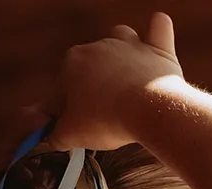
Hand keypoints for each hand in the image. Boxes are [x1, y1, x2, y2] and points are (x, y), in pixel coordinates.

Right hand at [48, 13, 183, 150]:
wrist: (148, 111)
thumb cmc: (106, 120)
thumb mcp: (72, 134)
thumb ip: (57, 134)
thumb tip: (52, 138)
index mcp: (71, 62)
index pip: (65, 85)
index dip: (71, 108)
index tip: (81, 125)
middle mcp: (98, 46)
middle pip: (93, 64)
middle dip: (97, 85)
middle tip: (107, 114)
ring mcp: (130, 46)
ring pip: (121, 39)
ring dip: (123, 53)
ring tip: (128, 76)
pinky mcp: (159, 51)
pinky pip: (159, 28)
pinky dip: (158, 30)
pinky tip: (157, 31)